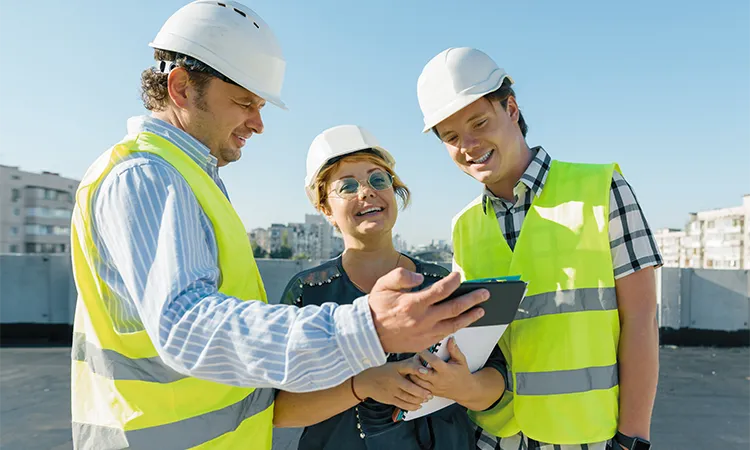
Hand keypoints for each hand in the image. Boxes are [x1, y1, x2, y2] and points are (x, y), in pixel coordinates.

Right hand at [353, 359, 431, 410]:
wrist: (367, 381)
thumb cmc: (384, 372)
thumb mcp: (394, 365)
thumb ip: (407, 366)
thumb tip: (423, 364)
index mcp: (396, 368)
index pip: (408, 367)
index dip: (417, 369)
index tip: (426, 371)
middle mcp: (394, 379)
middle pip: (409, 386)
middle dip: (421, 391)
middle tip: (430, 394)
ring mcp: (391, 390)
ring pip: (407, 397)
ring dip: (418, 400)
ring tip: (426, 399)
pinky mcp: (390, 399)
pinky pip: (402, 404)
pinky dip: (412, 406)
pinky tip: (418, 405)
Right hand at [368, 270, 488, 352]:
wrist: (367, 334)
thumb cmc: (375, 307)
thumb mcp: (383, 284)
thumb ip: (402, 276)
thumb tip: (422, 279)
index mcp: (413, 303)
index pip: (440, 290)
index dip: (453, 281)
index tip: (459, 276)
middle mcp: (422, 319)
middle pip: (454, 308)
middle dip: (472, 299)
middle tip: (485, 294)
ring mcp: (424, 333)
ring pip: (454, 324)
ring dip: (470, 316)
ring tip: (481, 310)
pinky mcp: (424, 343)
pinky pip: (445, 335)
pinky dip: (457, 328)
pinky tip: (463, 322)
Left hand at [410, 337, 475, 403]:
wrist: (464, 390)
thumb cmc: (462, 373)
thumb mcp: (461, 361)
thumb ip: (454, 350)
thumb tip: (451, 338)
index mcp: (446, 371)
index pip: (433, 361)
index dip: (425, 353)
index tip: (421, 347)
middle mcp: (438, 380)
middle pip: (421, 372)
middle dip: (416, 363)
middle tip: (415, 356)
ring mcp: (433, 388)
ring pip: (417, 380)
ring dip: (413, 371)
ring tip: (414, 363)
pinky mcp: (430, 392)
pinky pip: (418, 387)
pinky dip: (414, 379)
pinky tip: (414, 372)